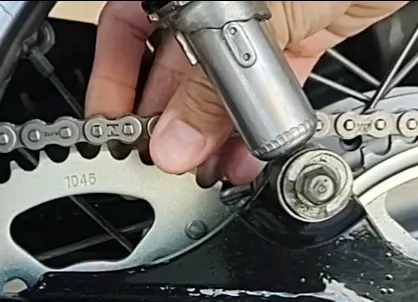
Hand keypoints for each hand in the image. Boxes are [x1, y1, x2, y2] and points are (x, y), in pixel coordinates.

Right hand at [87, 1, 406, 184]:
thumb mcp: (240, 16)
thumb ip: (208, 82)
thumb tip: (176, 136)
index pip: (128, 26)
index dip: (116, 78)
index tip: (114, 127)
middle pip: (177, 61)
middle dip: (172, 119)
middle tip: (167, 163)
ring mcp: (261, 15)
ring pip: (226, 82)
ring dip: (215, 132)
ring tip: (207, 170)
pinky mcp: (303, 33)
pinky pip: (271, 86)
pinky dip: (262, 123)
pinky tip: (248, 156)